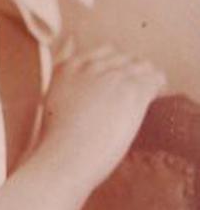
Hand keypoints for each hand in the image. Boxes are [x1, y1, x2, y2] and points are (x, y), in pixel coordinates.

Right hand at [38, 45, 166, 190]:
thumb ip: (65, 77)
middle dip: (131, 72)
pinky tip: (154, 96)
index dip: (115, 66)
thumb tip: (75, 57)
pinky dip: (157, 85)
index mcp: (67, 68)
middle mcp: (90, 67)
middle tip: (134, 92)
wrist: (65, 157)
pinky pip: (154, 77)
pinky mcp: (131, 90)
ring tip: (148, 92)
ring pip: (141, 65)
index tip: (119, 81)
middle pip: (123, 57)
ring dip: (146, 77)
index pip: (103, 52)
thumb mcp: (51, 101)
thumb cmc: (57, 142)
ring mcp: (111, 76)